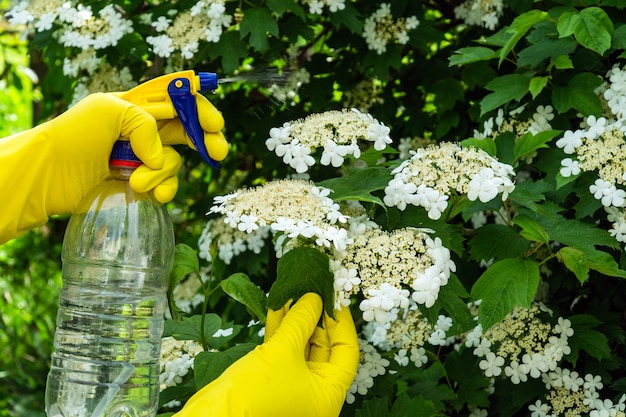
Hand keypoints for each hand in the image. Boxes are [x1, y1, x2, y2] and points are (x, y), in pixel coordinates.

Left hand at [44, 92, 226, 212]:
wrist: (49, 175)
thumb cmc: (74, 135)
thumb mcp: (110, 111)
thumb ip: (146, 125)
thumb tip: (160, 157)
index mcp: (137, 105)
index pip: (178, 101)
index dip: (199, 110)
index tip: (214, 124)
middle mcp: (143, 130)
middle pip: (187, 130)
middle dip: (205, 140)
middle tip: (218, 152)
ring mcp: (142, 158)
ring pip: (174, 162)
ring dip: (161, 173)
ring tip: (136, 182)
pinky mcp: (139, 182)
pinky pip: (166, 184)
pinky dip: (163, 190)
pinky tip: (151, 195)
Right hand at [175, 293, 359, 416]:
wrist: (213, 416)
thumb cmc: (255, 393)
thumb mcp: (283, 351)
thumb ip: (302, 321)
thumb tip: (315, 299)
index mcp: (328, 394)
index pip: (346, 352)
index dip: (342, 323)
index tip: (336, 299)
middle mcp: (314, 392)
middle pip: (324, 347)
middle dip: (316, 317)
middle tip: (313, 289)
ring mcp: (294, 386)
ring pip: (301, 346)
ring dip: (296, 319)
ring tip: (294, 291)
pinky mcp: (273, 379)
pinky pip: (284, 350)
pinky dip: (281, 329)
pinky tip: (277, 306)